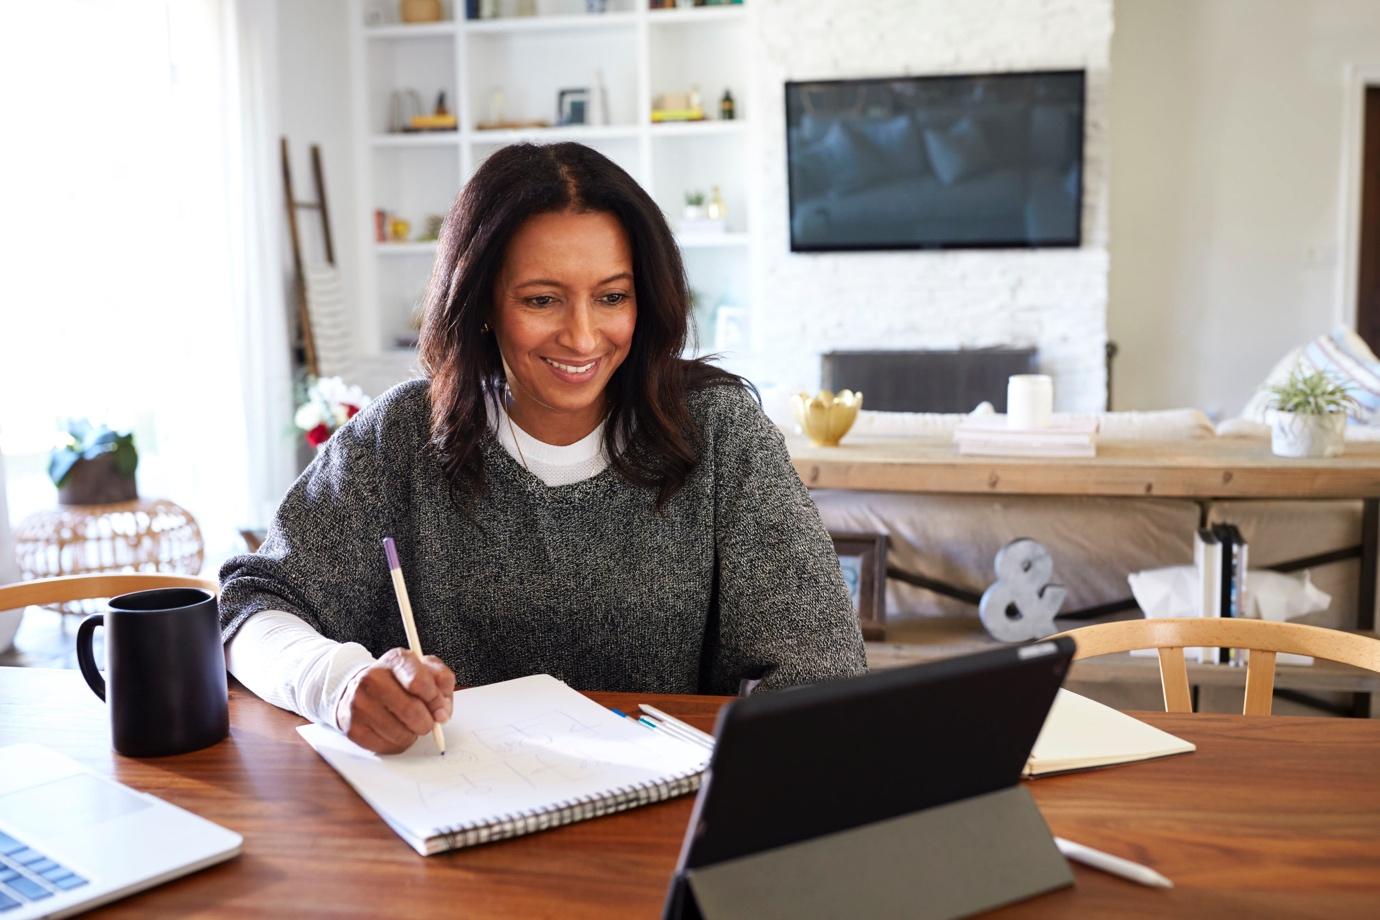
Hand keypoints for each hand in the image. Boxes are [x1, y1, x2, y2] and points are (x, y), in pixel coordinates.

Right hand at [336, 648, 454, 753]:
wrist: (360, 688)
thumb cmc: (398, 681)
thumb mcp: (425, 670)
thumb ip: (442, 681)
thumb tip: (443, 709)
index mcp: (395, 660)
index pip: (419, 682)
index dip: (435, 700)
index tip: (440, 708)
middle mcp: (372, 678)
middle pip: (411, 711)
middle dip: (427, 722)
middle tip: (428, 722)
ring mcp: (359, 703)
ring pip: (400, 733)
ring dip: (412, 734)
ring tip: (408, 725)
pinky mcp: (352, 727)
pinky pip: (386, 746)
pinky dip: (397, 743)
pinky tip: (394, 731)